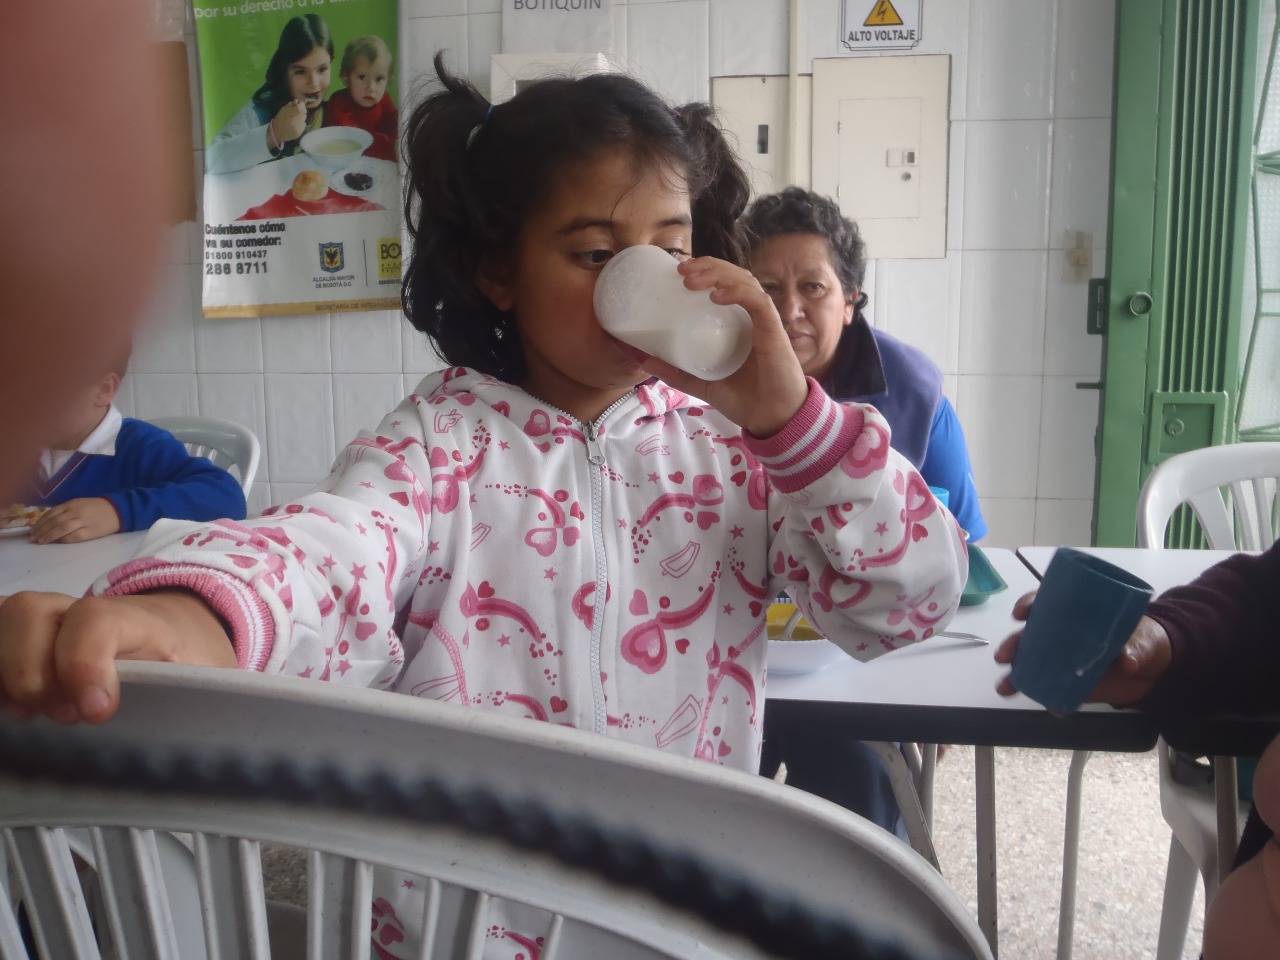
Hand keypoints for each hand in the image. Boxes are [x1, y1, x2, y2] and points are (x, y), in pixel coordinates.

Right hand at [0, 590, 235, 723]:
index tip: (94, 712)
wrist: (180, 631)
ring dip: (4, 670)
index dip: (83, 662)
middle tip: (60, 713)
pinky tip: (12, 705)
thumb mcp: (209, 680)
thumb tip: (210, 737)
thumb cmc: (190, 662)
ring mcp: (48, 622)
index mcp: (139, 621)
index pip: (96, 621)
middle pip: (30, 611)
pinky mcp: (25, 639)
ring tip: (29, 712)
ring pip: (4, 619)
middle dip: (29, 668)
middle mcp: (82, 611)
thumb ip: (204, 697)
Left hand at [29, 498, 119, 543]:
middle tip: (33, 538)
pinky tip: (57, 542)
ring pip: (61, 528)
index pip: (51, 513)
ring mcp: (83, 521)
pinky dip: (64, 540)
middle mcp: (75, 512)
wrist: (118, 510)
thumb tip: (48, 523)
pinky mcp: (90, 532)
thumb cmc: (96, 508)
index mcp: (71, 504)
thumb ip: (65, 512)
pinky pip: (74, 536)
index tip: (33, 530)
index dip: (40, 522)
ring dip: (49, 536)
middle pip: (54, 522)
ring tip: (41, 542)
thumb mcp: (79, 504)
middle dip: (42, 530)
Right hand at [271, 99, 307, 144]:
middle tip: (297, 112)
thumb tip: (297, 101)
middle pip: (304, 112)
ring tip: (295, 118)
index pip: (301, 106)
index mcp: (292, 113)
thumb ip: (291, 105)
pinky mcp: (300, 132)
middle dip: (302, 111)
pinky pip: (304, 125)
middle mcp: (297, 120)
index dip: (301, 104)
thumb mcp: (283, 109)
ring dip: (301, 117)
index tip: (300, 104)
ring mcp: (299, 126)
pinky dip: (301, 123)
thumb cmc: (279, 119)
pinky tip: (296, 124)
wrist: (277, 132)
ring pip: (304, 118)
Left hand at [628, 257, 807, 436]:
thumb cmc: (745, 400)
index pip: (725, 283)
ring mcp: (763, 321)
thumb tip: (642, 359)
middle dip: (707, 266)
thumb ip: (675, 372)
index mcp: (737, 322)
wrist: (772, 419)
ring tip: (691, 279)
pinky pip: (757, 302)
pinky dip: (737, 293)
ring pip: (744, 282)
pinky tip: (717, 295)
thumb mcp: (701, 383)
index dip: (705, 270)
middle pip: (733, 275)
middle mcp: (751, 316)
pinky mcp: (774, 330)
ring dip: (717, 274)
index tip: (678, 271)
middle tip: (681, 269)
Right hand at [994, 590, 1172, 706]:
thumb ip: (1134, 647)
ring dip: (1015, 676)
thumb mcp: (1142, 638)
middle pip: (1029, 635)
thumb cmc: (1143, 639)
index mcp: (1074, 613)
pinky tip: (1051, 708)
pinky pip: (1053, 691)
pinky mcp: (1070, 683)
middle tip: (1004, 657)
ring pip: (1031, 665)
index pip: (1045, 603)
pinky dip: (1050, 700)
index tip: (1020, 613)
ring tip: (1005, 689)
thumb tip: (1127, 662)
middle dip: (1013, 645)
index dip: (1028, 604)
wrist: (1153, 670)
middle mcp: (1061, 635)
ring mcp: (1063, 660)